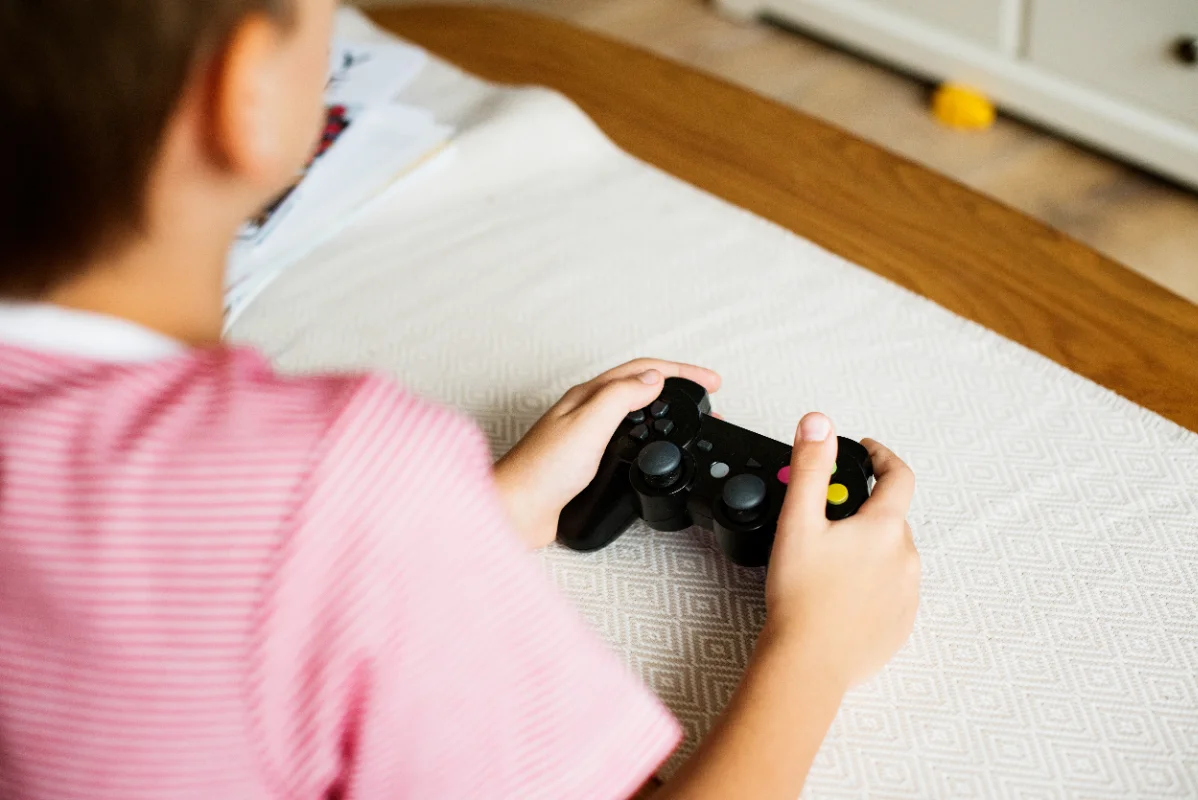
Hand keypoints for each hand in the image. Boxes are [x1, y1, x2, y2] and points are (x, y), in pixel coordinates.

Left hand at [494, 359, 720, 548]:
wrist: (516, 511)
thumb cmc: (541, 471)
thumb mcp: (587, 424)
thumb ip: (620, 397)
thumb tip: (653, 378)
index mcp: (588, 395)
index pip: (643, 370)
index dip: (681, 371)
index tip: (711, 381)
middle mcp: (587, 410)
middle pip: (641, 385)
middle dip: (678, 385)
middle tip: (707, 395)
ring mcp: (586, 435)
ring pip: (635, 411)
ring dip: (666, 408)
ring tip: (690, 415)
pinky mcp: (587, 461)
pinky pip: (626, 438)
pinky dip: (650, 435)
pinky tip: (655, 448)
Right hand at [763, 413, 919, 687]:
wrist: (809, 661)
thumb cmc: (801, 597)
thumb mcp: (798, 521)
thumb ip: (811, 467)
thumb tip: (819, 424)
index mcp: (884, 528)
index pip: (898, 475)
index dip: (880, 456)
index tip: (865, 451)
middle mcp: (905, 558)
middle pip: (889, 517)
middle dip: (860, 511)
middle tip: (821, 521)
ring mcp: (907, 593)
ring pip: (889, 554)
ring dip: (866, 549)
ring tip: (826, 563)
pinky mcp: (901, 623)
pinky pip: (890, 590)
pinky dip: (869, 583)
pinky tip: (838, 594)